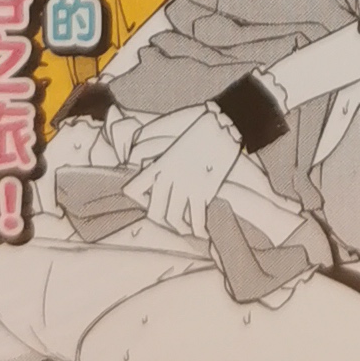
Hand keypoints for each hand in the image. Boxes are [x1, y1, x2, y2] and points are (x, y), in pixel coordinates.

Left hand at [120, 103, 247, 239]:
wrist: (224, 126)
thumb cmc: (200, 132)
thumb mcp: (173, 143)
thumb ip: (160, 160)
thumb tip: (151, 176)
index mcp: (159, 164)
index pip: (135, 189)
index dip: (139, 200)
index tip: (149, 203)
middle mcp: (169, 177)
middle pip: (154, 212)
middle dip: (160, 223)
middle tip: (168, 226)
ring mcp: (186, 185)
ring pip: (174, 219)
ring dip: (180, 230)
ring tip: (186, 232)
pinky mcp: (203, 190)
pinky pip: (197, 218)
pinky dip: (199, 230)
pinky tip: (202, 234)